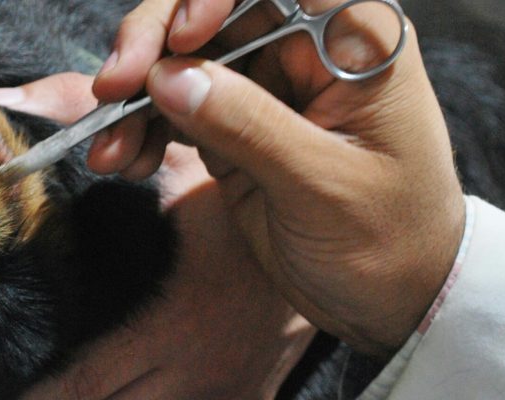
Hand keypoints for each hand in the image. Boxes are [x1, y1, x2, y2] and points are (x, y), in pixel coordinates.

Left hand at [0, 75, 316, 399]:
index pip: (87, 383)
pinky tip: (134, 392)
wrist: (353, 248)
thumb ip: (124, 151)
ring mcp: (226, 397)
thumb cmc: (262, 210)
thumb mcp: (191, 178)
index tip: (13, 392)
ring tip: (63, 398)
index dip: (44, 397)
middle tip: (27, 396)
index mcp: (173, 326)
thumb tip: (34, 109)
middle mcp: (197, 375)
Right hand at [88, 0, 465, 355]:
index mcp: (354, 40)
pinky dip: (141, 130)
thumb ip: (250, 126)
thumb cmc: (390, 239)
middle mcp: (306, 48)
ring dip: (134, 97)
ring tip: (110, 152)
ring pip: (182, 59)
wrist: (394, 301)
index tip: (183, 37)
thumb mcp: (323, 185)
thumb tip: (169, 76)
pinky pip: (173, 108)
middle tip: (113, 89)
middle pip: (214, 10)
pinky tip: (123, 160)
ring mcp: (267, 86)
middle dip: (154, 43)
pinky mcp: (235, 126)